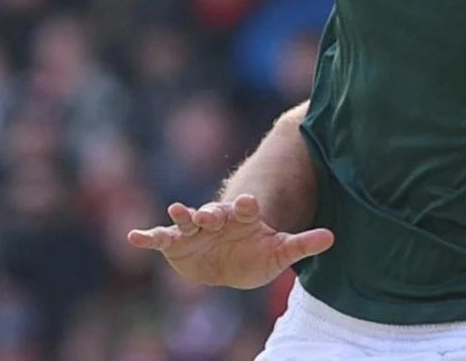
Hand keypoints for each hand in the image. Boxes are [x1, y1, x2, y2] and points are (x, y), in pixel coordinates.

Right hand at [126, 193, 334, 289]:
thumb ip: (302, 244)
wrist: (232, 263)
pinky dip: (148, 237)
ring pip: (186, 220)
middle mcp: (217, 219)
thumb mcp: (280, 251)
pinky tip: (133, 237)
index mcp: (242, 217)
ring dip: (182, 216)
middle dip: (211, 213)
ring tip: (175, 210)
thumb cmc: (257, 253)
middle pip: (214, 212)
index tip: (247, 202)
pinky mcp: (176, 244)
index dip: (245, 205)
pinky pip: (161, 239)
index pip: (245, 208)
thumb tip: (332, 238)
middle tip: (209, 214)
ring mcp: (194, 230)